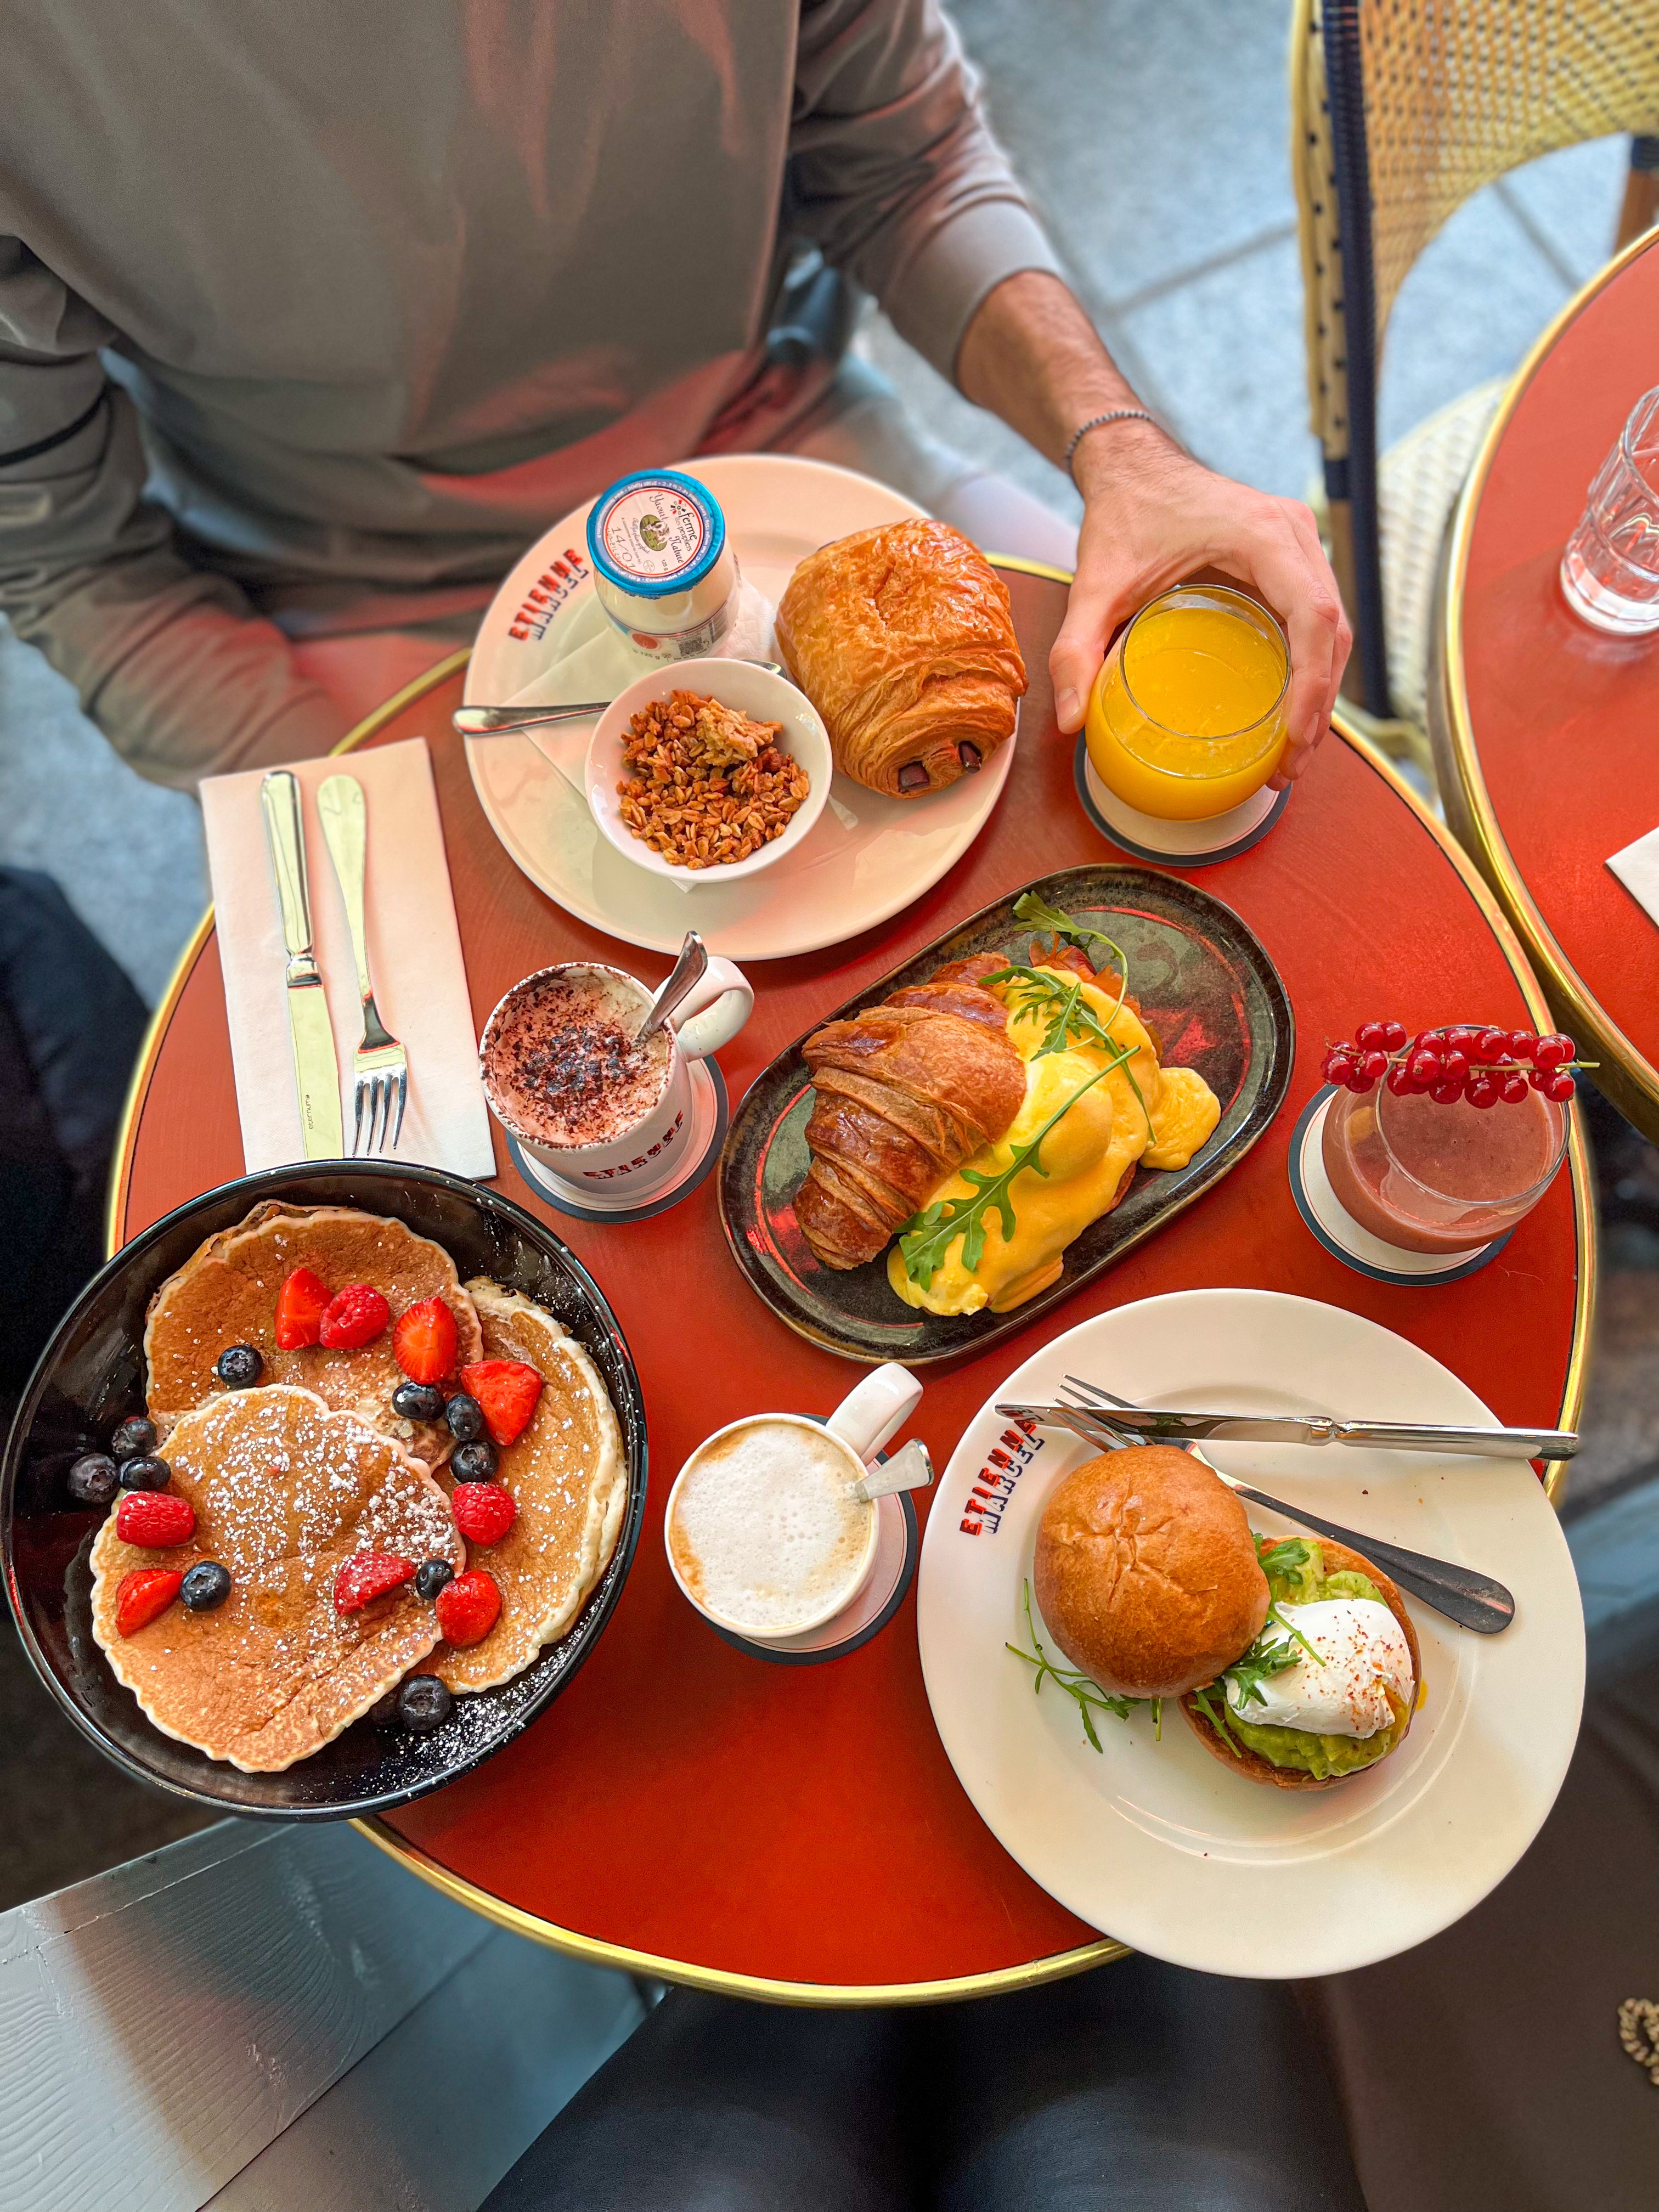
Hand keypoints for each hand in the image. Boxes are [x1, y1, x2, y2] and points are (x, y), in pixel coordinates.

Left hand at [1052, 429, 1350, 785]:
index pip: (1313, 615)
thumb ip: (1076, 650)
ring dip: (1322, 690)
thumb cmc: (1122, 515)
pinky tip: (1289, 710)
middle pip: (1334, 629)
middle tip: (1289, 766)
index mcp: (1262, 536)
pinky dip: (1311, 664)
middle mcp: (1293, 535)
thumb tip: (1070, 721)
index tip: (1296, 737)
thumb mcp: (1094, 586)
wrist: (1132, 465)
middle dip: (1319, 703)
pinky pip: (1316, 616)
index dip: (1314, 682)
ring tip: (1291, 753)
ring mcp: (1298, 544)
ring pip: (1333, 626)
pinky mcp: (1291, 557)